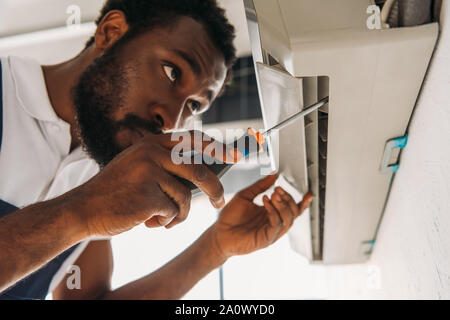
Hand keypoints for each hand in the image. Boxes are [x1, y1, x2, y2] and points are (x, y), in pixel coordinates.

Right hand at [67, 131, 230, 236]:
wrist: (83, 209)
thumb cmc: (115, 192)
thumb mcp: (139, 167)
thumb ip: (166, 164)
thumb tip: (203, 175)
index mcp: (151, 143)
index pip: (194, 140)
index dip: (218, 147)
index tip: (237, 155)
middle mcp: (152, 153)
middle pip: (199, 171)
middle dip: (215, 190)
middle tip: (220, 202)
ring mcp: (149, 172)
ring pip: (186, 197)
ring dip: (179, 213)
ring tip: (162, 218)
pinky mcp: (148, 195)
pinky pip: (173, 212)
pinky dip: (166, 222)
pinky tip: (148, 221)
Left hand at [209, 175, 312, 258]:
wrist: (218, 234)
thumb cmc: (229, 218)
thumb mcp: (245, 196)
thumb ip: (260, 186)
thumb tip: (273, 175)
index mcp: (271, 214)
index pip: (292, 209)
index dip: (302, 202)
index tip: (308, 193)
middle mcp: (273, 223)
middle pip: (294, 213)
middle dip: (289, 198)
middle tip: (278, 189)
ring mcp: (271, 232)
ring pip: (288, 219)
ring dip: (283, 205)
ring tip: (274, 194)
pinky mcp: (266, 238)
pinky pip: (276, 224)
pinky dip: (273, 211)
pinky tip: (266, 202)